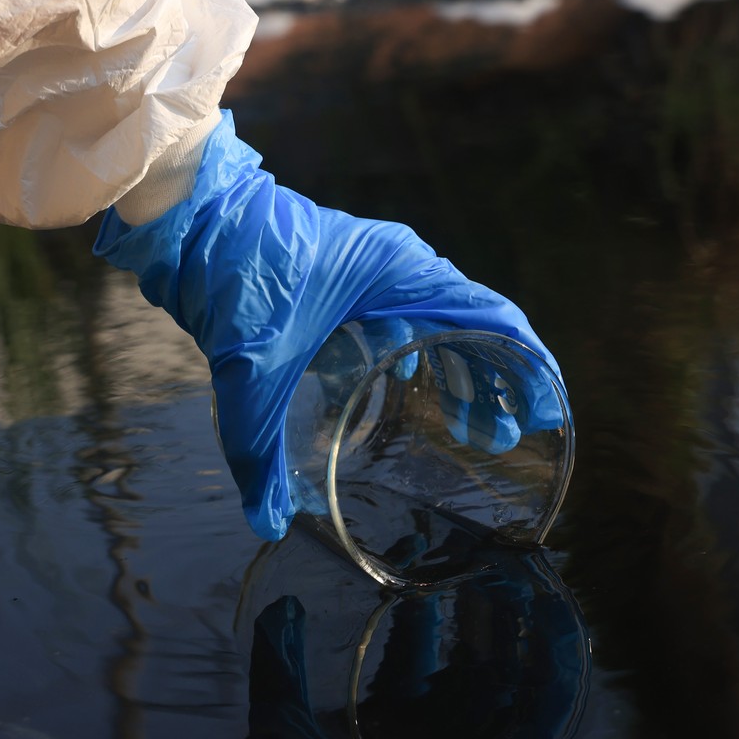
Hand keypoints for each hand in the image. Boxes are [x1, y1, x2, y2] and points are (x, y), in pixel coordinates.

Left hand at [94, 113, 561, 539]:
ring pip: (442, 324)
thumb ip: (258, 451)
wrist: (192, 216)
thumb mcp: (249, 371)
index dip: (527, 367)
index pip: (493, 317)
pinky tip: (412, 391)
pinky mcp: (353, 277)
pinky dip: (423, 356)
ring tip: (472, 430)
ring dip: (461, 374)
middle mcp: (403, 266)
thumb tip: (269, 521)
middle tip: (507, 440)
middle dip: (497, 385)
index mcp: (403, 274)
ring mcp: (378, 269)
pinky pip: (409, 318)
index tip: (546, 412)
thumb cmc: (233, 274)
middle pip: (476, 326)